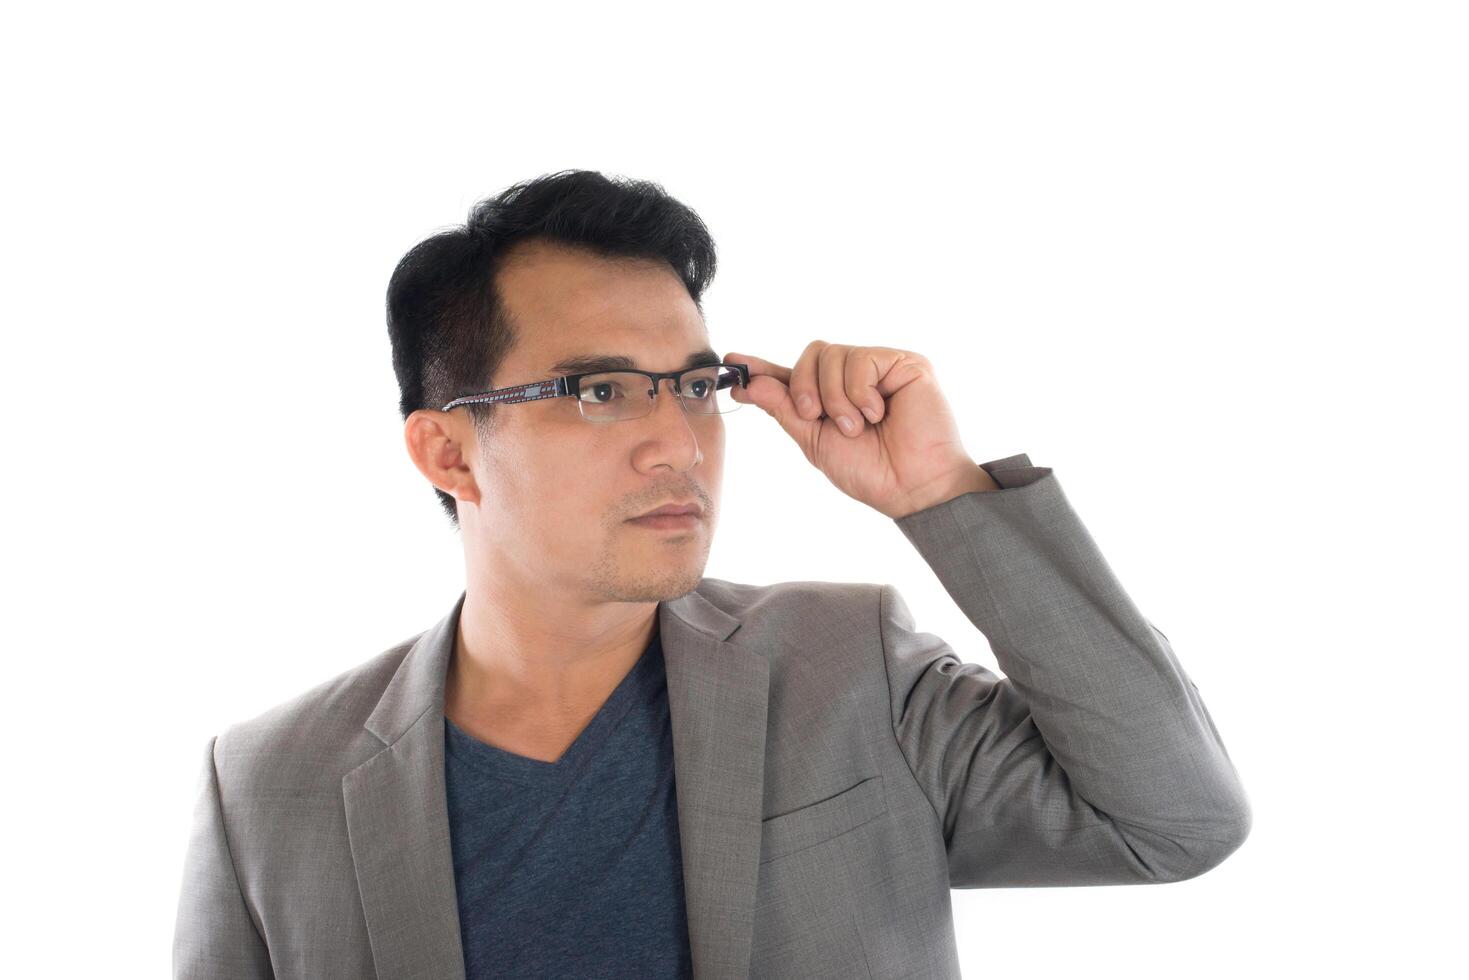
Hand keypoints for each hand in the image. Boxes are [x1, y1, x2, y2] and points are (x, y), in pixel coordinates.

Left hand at [723, 342, 999, 518]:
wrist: (912, 487)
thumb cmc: (871, 472)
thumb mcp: (814, 441)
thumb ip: (785, 408)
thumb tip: (751, 383)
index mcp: (832, 397)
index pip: (793, 374)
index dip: (763, 367)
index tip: (732, 363)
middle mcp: (855, 378)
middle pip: (811, 354)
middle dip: (804, 387)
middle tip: (816, 417)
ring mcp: (880, 368)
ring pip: (832, 354)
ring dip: (836, 398)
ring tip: (859, 426)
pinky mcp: (904, 363)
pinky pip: (861, 359)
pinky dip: (861, 393)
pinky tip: (879, 414)